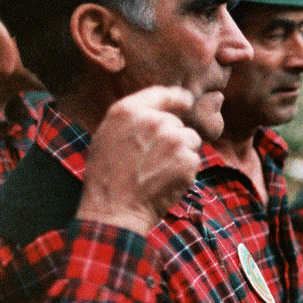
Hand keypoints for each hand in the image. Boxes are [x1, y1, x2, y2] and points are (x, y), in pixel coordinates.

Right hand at [77, 86, 201, 235]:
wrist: (115, 208)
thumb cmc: (107, 175)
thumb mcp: (108, 135)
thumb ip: (133, 119)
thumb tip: (160, 112)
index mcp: (128, 111)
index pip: (162, 93)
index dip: (177, 98)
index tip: (185, 101)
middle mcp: (154, 120)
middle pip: (176, 123)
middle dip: (171, 137)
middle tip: (151, 159)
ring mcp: (173, 139)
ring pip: (190, 139)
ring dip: (182, 152)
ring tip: (160, 169)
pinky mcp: (188, 159)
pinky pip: (195, 159)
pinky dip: (186, 170)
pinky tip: (167, 180)